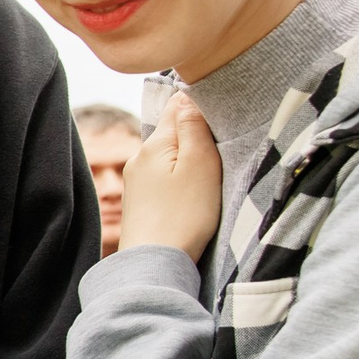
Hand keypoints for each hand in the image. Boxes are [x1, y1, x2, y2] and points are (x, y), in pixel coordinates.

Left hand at [119, 93, 221, 260]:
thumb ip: (193, 127)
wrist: (155, 263)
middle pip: (173, 133)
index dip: (202, 107)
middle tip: (220, 151)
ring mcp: (137, 182)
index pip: (178, 107)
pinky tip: (191, 194)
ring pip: (169, 157)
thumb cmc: (183, 215)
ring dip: (188, 160)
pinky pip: (165, 179)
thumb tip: (187, 95)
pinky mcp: (141, 203)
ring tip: (208, 176)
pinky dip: (180, 180)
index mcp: (153, 145)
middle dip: (196, 136)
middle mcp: (139, 159)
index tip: (221, 119)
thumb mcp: (199, 164)